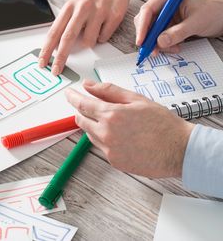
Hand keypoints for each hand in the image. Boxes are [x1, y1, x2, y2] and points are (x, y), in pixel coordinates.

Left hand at [39, 0, 149, 74]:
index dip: (47, 50)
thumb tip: (55, 47)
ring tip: (92, 29)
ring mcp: (99, 12)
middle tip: (56, 70)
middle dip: (61, 58)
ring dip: (89, 42)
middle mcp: (82, 8)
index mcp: (69, 7)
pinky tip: (103, 25)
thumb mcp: (73, 6)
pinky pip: (103, 38)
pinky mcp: (113, 16)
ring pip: (88, 42)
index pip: (54, 32)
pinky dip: (102, 36)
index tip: (42, 62)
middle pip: (68, 38)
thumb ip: (65, 25)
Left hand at [65, 80, 194, 177]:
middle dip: (81, 111)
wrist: (179, 150)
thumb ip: (109, 91)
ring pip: (90, 134)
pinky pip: (101, 147)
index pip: (82, 104)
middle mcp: (106, 133)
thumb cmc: (162, 124)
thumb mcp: (136, 99)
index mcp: (111, 115)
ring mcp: (109, 149)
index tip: (68, 94)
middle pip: (81, 120)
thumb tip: (89, 85)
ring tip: (114, 121)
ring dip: (94, 125)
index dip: (72, 97)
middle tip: (87, 105)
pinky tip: (121, 135)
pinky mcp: (114, 161)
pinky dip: (104, 139)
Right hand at [135, 0, 222, 54]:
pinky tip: (175, 46)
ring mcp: (164, 15)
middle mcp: (163, 5)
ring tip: (172, 48)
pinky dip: (164, 45)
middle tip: (153, 51)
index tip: (142, 42)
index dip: (142, 27)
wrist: (222, 17)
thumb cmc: (213, 12)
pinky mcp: (167, 25)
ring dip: (158, 44)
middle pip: (145, 22)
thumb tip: (160, 41)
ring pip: (150, 32)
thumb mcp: (196, 22)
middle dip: (149, 38)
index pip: (148, 10)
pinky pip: (158, 37)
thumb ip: (178, 32)